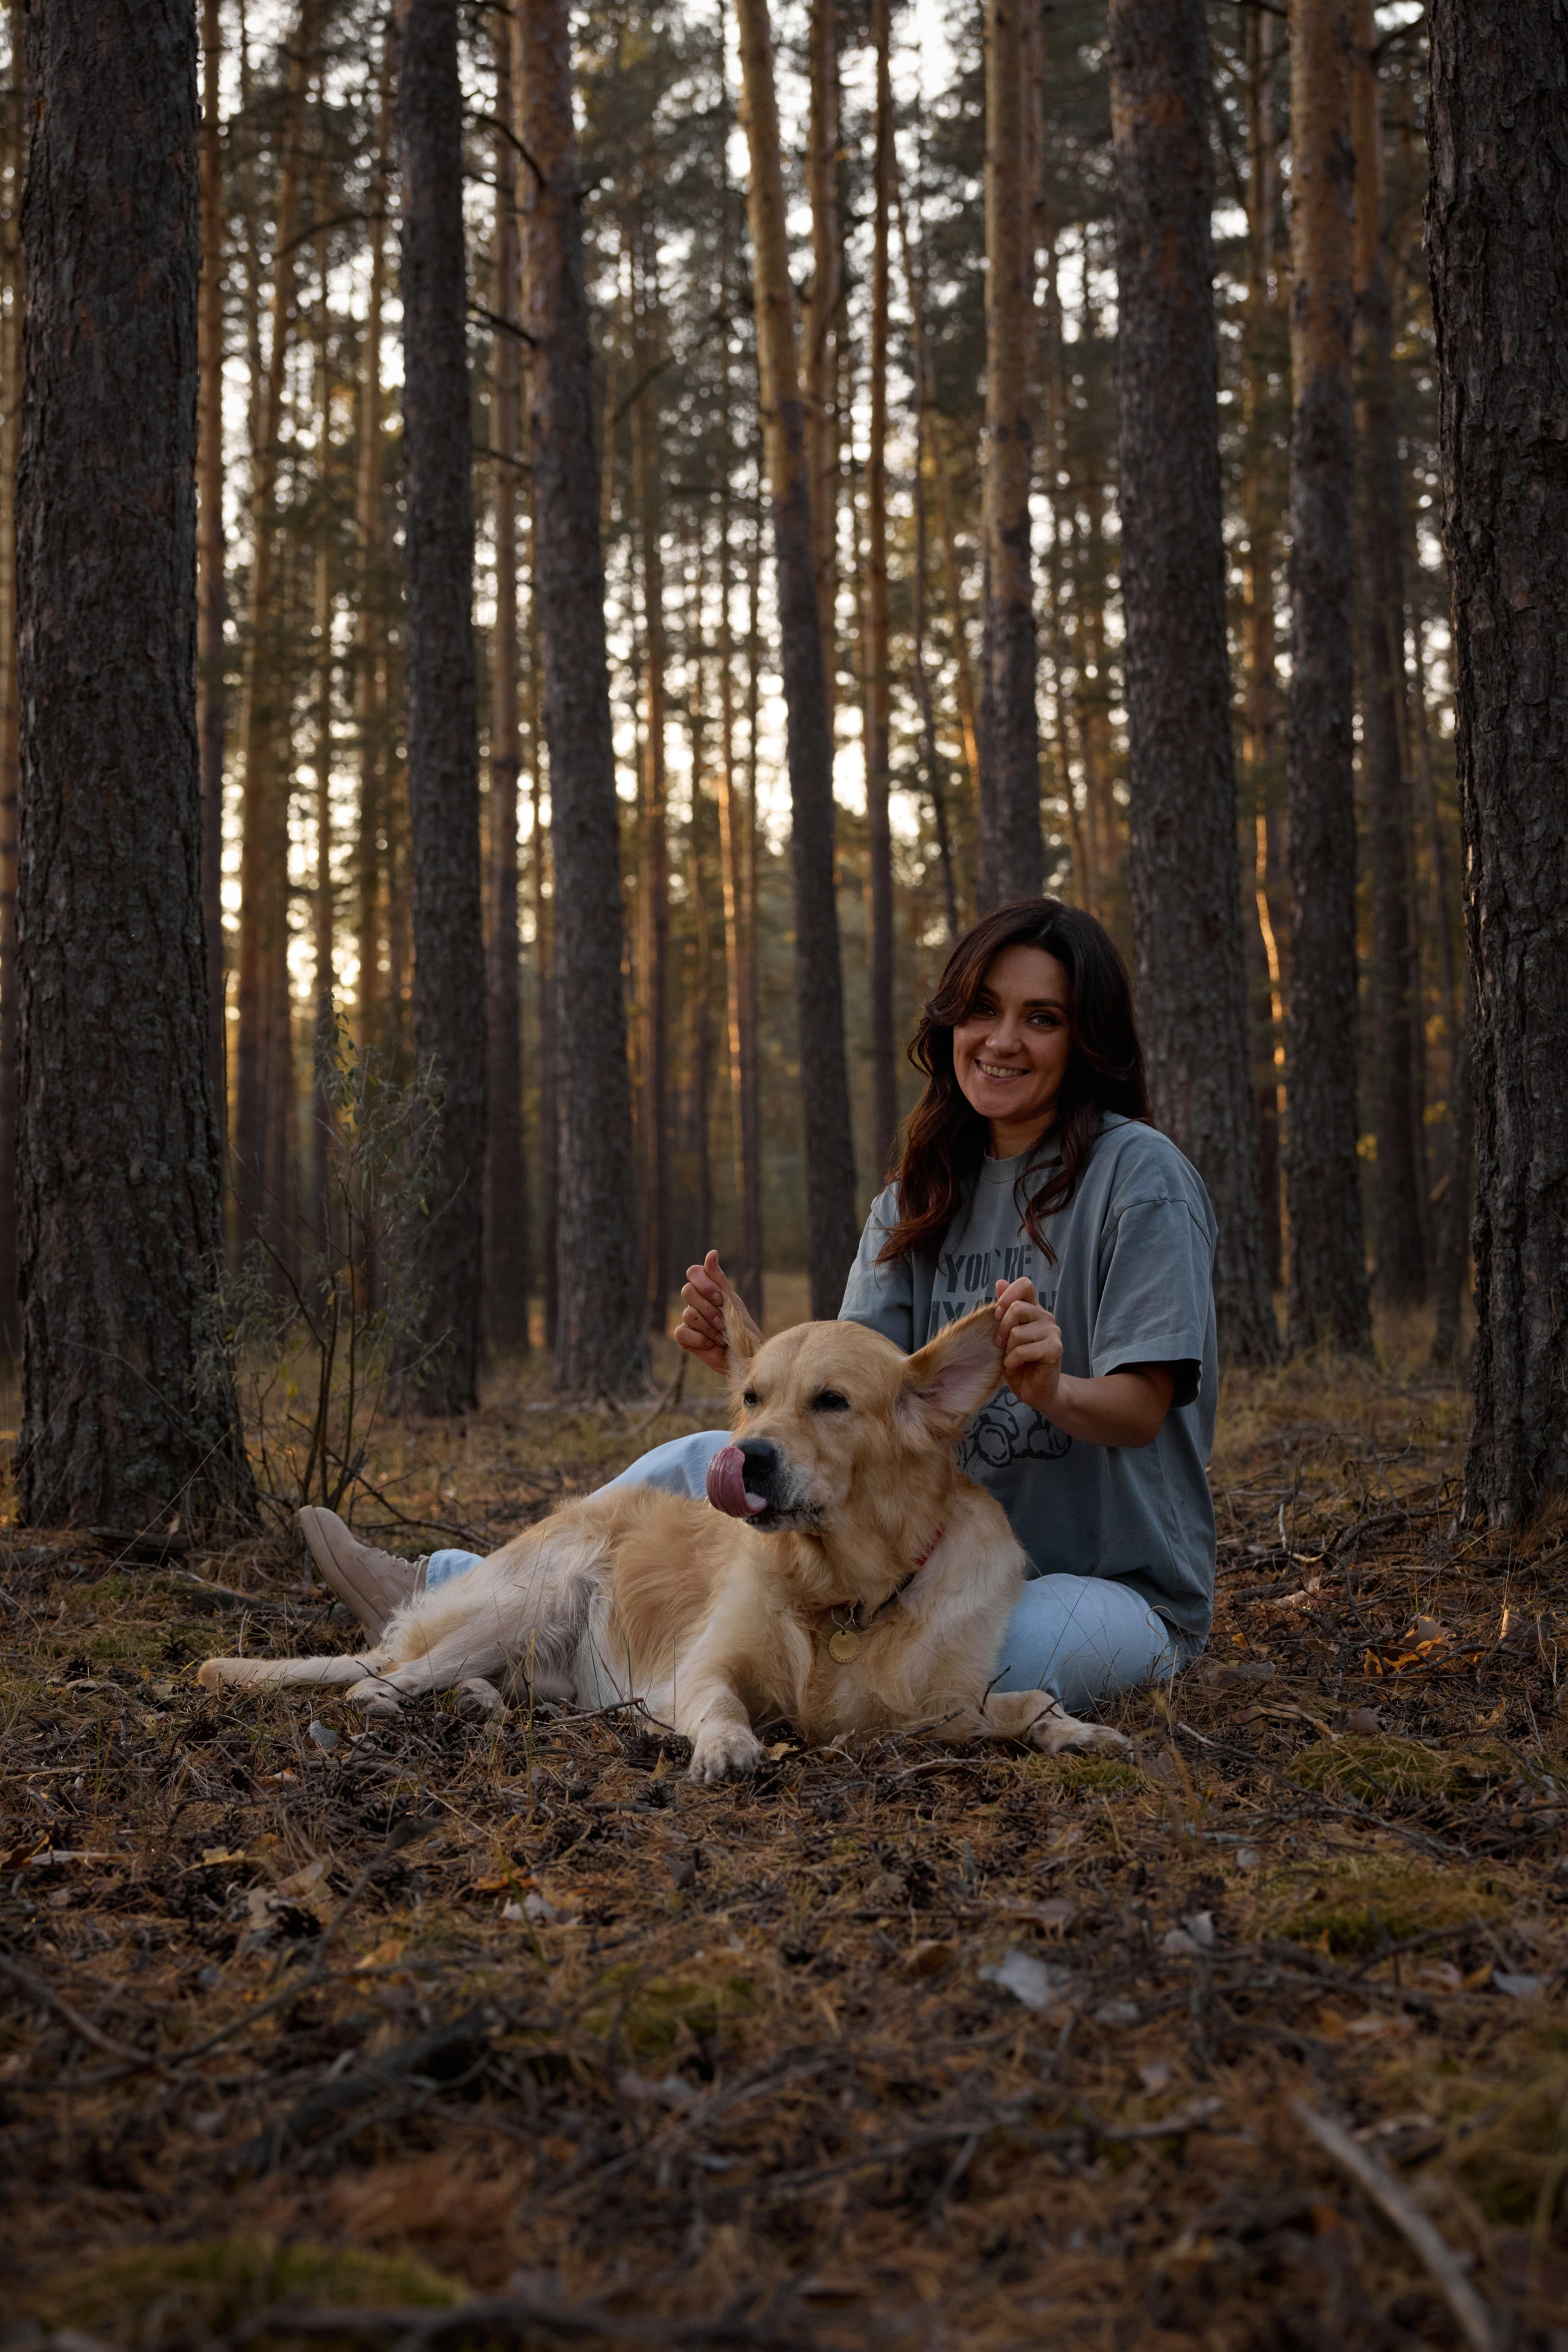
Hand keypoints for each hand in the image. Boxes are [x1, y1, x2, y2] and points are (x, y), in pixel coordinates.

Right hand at [675, 1250, 758, 1374]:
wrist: (747, 1357)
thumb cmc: (743, 1328)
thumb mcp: (733, 1301)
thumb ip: (719, 1279)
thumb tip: (711, 1252)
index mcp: (708, 1290)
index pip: (693, 1273)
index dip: (704, 1284)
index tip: (720, 1299)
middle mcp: (696, 1302)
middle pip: (687, 1292)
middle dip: (708, 1309)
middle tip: (722, 1321)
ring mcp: (689, 1320)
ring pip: (687, 1314)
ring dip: (709, 1327)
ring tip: (721, 1336)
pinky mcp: (685, 1338)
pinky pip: (681, 1332)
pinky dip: (699, 1339)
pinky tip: (711, 1344)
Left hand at [992, 1275, 1063, 1416]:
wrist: (1035, 1390)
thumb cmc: (1018, 1362)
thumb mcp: (1005, 1334)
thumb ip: (1004, 1309)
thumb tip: (1000, 1282)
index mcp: (1033, 1309)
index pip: (1025, 1284)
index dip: (1008, 1295)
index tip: (997, 1315)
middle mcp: (1045, 1317)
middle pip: (1017, 1308)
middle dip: (1002, 1330)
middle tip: (1001, 1345)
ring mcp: (1053, 1332)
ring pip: (1017, 1332)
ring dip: (1008, 1351)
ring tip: (1012, 1359)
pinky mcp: (1055, 1349)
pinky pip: (1023, 1350)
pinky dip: (1013, 1362)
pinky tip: (1016, 1366)